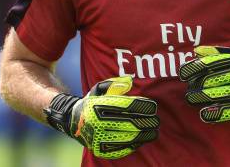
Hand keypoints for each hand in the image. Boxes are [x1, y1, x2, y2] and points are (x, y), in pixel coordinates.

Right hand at [44, 76, 158, 158]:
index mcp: (99, 105)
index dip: (142, 107)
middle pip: (129, 123)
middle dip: (146, 122)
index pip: (127, 106)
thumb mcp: (99, 89)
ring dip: (144, 135)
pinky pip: (120, 148)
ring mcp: (99, 136)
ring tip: (154, 131)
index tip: (153, 107)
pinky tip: (142, 140)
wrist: (72, 121)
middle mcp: (99, 122)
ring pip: (127, 137)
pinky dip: (133, 145)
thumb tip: (130, 81)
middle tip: (157, 120)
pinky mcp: (99, 148)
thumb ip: (114, 83)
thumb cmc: (91, 102)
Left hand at [179, 46, 229, 122]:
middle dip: (195, 85)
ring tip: (191, 98)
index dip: (193, 69)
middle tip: (188, 88)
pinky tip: (204, 113)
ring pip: (215, 95)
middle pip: (210, 81)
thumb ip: (216, 52)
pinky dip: (213, 113)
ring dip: (199, 98)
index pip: (210, 64)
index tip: (182, 74)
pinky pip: (226, 111)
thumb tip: (196, 51)